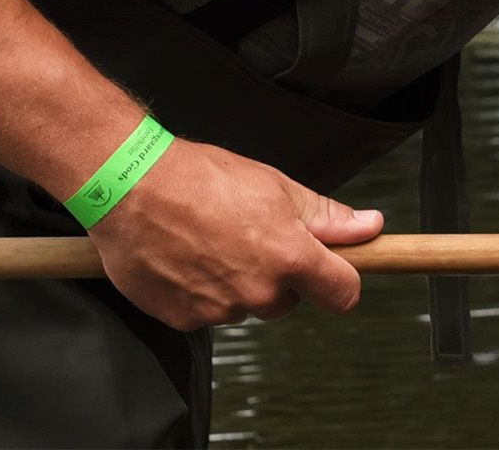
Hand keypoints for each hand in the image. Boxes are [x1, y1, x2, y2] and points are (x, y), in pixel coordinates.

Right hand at [86, 138, 383, 329]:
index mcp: (289, 257)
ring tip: (210, 241)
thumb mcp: (276, 186)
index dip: (341, 281)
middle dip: (279, 276)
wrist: (129, 185)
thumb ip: (327, 217)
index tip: (333, 269)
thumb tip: (370, 227)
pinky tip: (186, 258)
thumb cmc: (200, 178)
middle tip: (250, 236)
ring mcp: (218, 310)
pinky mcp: (183, 320)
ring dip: (238, 284)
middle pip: (289, 301)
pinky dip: (201, 292)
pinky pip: (208, 312)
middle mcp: (257, 292)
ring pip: (246, 306)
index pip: (342, 294)